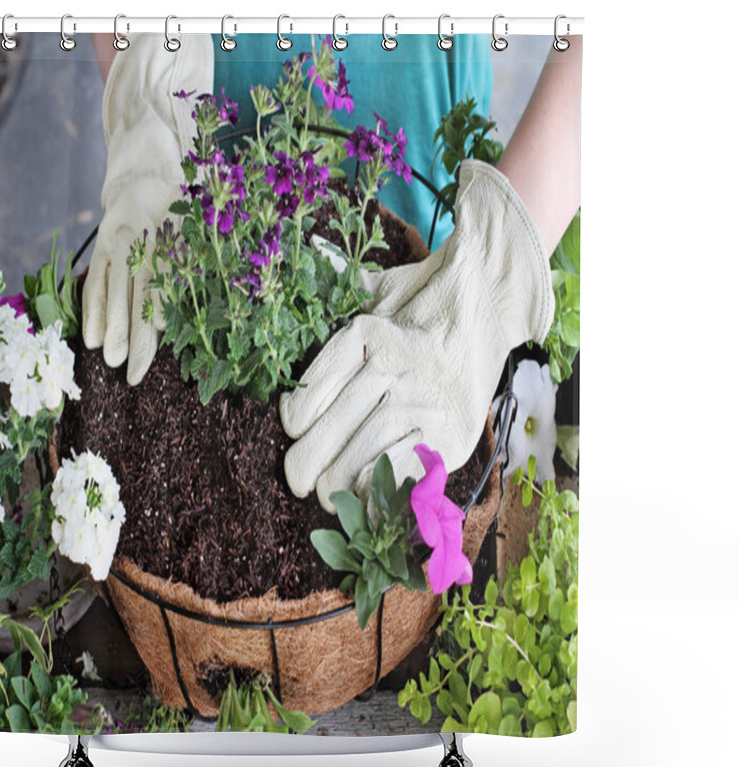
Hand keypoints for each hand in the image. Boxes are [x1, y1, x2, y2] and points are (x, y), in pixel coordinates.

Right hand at [82, 34, 213, 384]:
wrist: (150, 143)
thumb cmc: (199, 181)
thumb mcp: (216, 207)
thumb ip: (227, 244)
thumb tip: (254, 292)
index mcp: (170, 226)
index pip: (159, 287)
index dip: (150, 330)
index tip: (149, 356)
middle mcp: (137, 232)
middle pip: (130, 292)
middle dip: (128, 335)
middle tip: (126, 372)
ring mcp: (113, 234)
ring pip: (107, 286)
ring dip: (106, 325)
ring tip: (105, 359)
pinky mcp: (101, 237)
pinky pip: (94, 276)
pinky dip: (91, 305)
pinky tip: (91, 335)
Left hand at [280, 160, 554, 511]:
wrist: (493, 304)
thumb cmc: (426, 300)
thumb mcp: (380, 287)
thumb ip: (339, 281)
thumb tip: (311, 251)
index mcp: (364, 333)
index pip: (310, 394)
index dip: (294, 423)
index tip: (294, 433)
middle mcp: (391, 364)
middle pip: (328, 432)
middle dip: (305, 466)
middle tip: (300, 481)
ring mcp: (423, 399)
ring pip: (361, 453)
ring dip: (335, 483)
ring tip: (326, 493)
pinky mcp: (452, 431)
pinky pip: (403, 469)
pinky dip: (379, 488)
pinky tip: (365, 495)